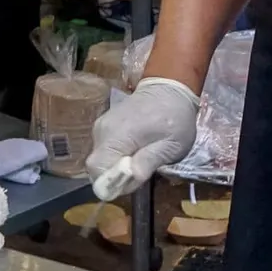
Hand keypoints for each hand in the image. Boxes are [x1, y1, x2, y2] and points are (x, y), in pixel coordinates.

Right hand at [85, 77, 198, 193]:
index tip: (131, 183)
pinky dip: (115, 156)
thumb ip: (149, 161)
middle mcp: (102, 130)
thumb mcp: (172, 145)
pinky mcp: (104, 124)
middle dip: (114, 177)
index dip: (111, 182)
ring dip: (115, 166)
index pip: (97, 168)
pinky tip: (134, 150)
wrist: (169, 88)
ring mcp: (101, 126)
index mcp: (117, 135)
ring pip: (100, 158)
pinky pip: (104, 148)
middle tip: (140, 173)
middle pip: (96, 166)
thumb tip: (130, 176)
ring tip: (140, 160)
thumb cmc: (175, 118)